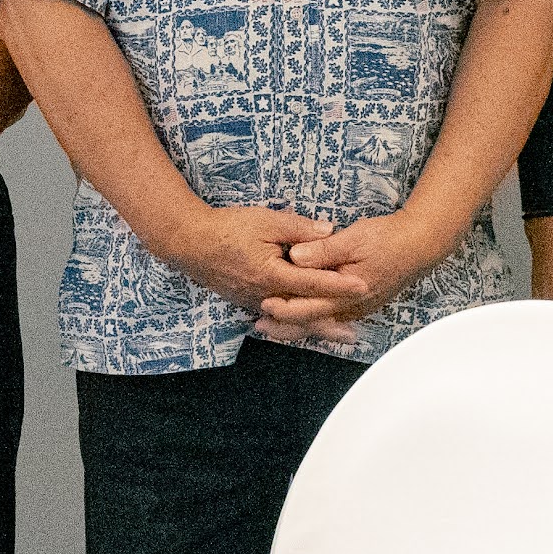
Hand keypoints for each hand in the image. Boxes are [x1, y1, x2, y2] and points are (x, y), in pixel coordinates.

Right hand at [158, 204, 368, 324]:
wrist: (189, 242)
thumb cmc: (227, 229)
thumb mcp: (266, 221)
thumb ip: (299, 228)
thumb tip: (329, 231)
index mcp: (272, 275)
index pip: (314, 283)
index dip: (340, 285)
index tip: (362, 286)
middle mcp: (265, 295)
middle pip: (304, 312)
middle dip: (331, 321)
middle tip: (355, 332)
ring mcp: (254, 301)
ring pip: (290, 319)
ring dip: (314, 325)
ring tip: (336, 332)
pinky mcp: (247, 301)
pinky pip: (276, 315)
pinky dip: (294, 321)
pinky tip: (305, 323)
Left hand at [272, 208, 466, 338]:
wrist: (419, 245)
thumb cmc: (388, 239)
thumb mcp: (353, 239)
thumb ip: (323, 250)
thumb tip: (295, 256)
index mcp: (346, 293)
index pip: (309, 307)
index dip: (284, 307)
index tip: (263, 303)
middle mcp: (351, 307)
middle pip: (312, 322)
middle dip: (285, 325)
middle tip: (260, 324)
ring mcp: (357, 308)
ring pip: (322, 323)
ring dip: (297, 325)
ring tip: (274, 326)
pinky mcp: (361, 303)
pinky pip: (332, 317)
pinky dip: (314, 319)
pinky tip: (303, 317)